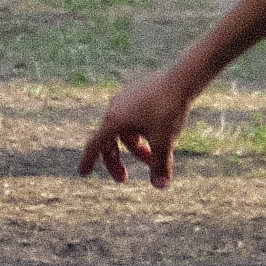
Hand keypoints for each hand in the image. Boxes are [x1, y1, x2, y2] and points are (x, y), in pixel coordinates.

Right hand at [78, 67, 198, 188]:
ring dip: (134, 146)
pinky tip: (156, 135)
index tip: (83, 173)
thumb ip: (160, 166)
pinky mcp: (136, 92)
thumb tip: (160, 186)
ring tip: (154, 156)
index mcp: (114, 120)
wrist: (182, 79)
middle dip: (116, 161)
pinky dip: (139, 132)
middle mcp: (115, 108)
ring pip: (124, 130)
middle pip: (109, 141)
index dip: (89, 161)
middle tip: (124, 179)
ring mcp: (125, 98)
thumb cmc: (169, 109)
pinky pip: (132, 117)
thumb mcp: (164, 142)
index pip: (95, 145)